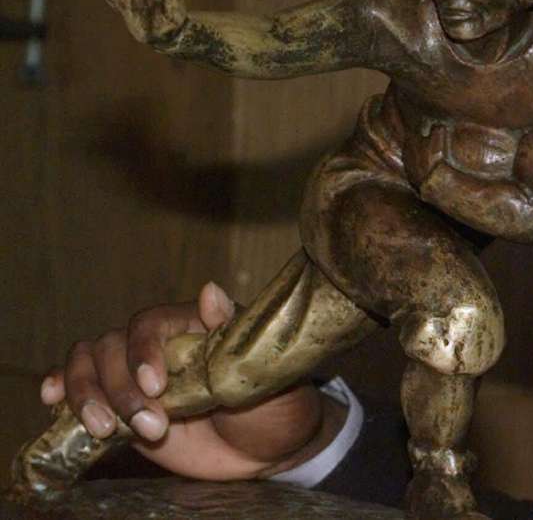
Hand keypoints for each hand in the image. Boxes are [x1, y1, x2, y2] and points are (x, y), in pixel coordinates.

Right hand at [39, 282, 340, 480]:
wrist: (270, 448)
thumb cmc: (276, 402)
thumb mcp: (265, 369)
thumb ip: (234, 332)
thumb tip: (210, 289)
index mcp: (192, 327)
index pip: (150, 323)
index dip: (143, 350)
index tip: (154, 385)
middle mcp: (158, 346)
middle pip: (111, 346)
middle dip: (119, 388)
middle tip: (150, 425)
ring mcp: (135, 375)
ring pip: (88, 364)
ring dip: (88, 395)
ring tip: (108, 431)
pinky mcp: (121, 407)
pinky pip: (79, 389)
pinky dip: (59, 390)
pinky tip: (51, 402)